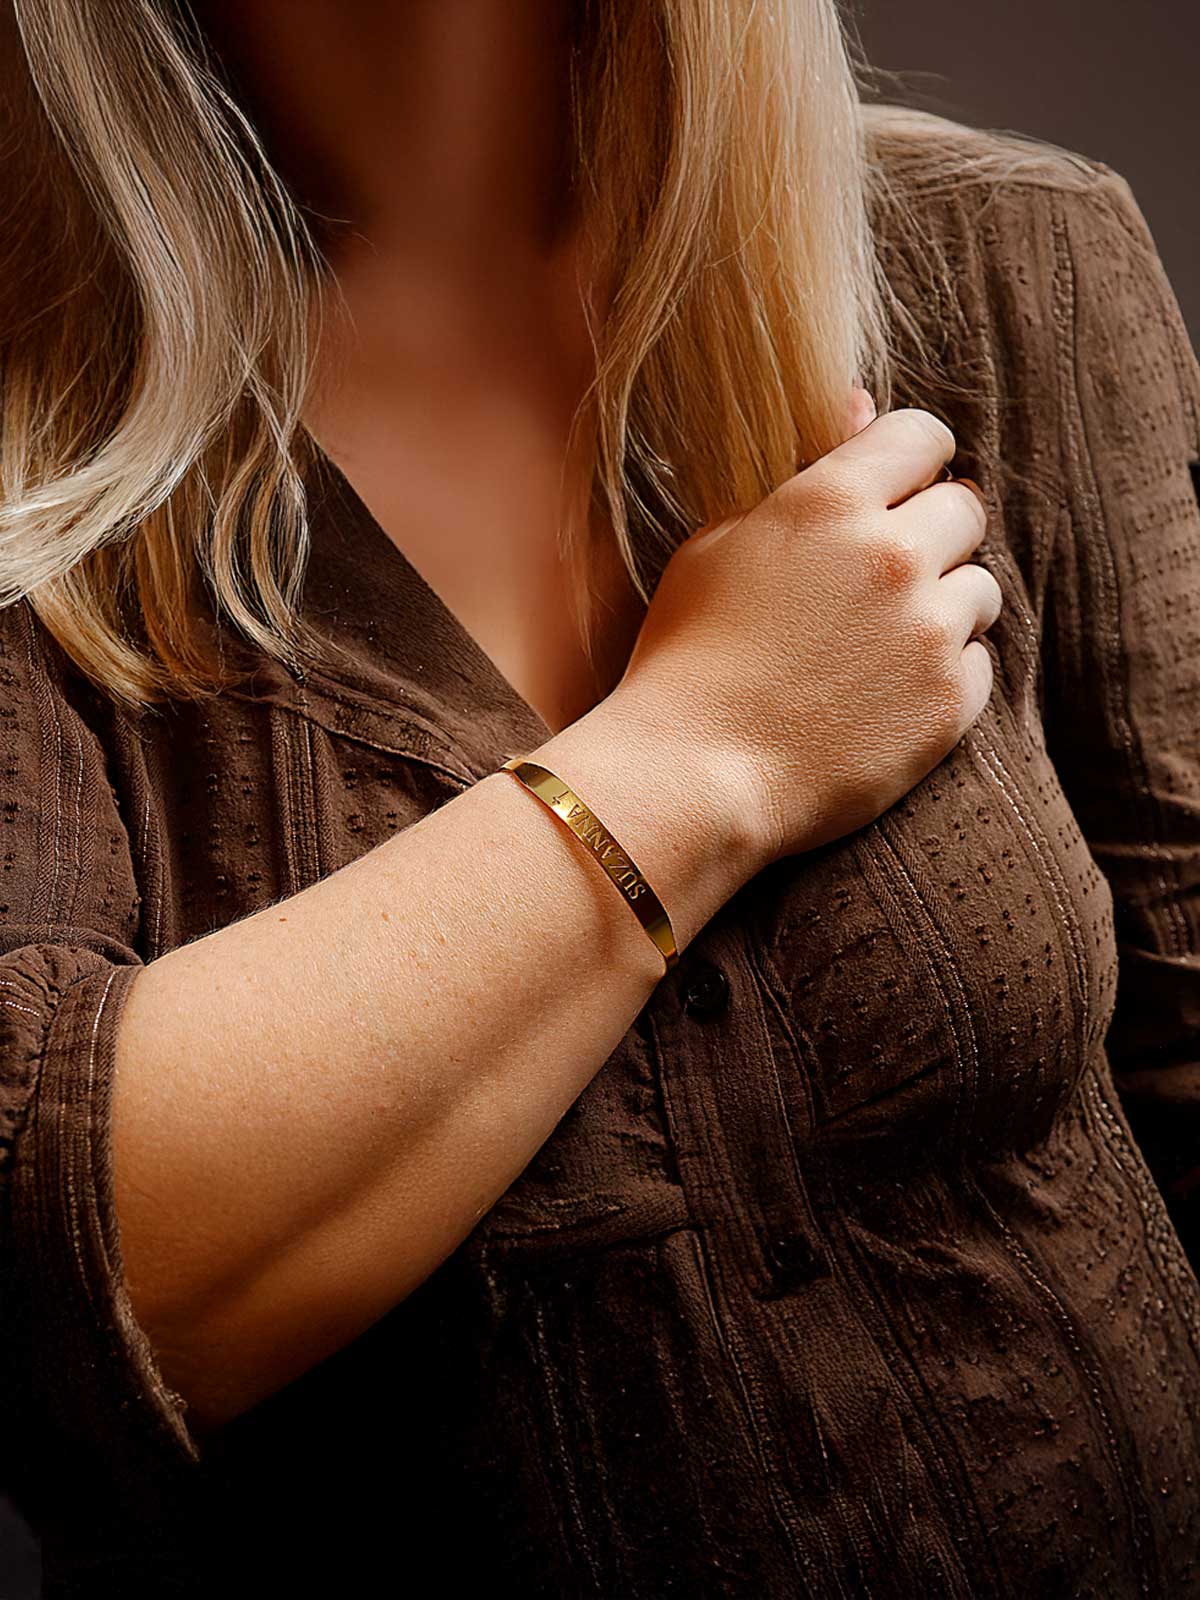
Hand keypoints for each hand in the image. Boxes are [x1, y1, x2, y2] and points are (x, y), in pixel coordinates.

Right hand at [609, 394, 1000, 869]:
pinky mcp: (951, 701)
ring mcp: (929, 630)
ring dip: (943, 607)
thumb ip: (799, 479)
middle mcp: (892, 554)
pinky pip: (980, 663)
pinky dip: (945, 675)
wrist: (693, 776)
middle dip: (932, 534)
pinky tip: (886, 697)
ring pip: (981, 589)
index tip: (899, 490)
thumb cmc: (687, 659)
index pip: (923, 435)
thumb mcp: (715, 546)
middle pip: (964, 508)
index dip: (913, 461)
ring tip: (882, 648)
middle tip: (884, 581)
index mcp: (829, 502)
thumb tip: (862, 407)